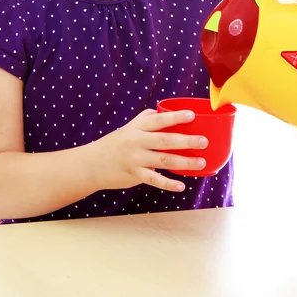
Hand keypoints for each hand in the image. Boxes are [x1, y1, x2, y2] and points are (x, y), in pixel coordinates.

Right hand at [92, 109, 207, 191]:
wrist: (93, 163)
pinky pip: (154, 180)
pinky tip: (181, 186)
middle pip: (165, 140)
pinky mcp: (134, 175)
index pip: (159, 120)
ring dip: (184, 162)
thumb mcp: (130, 127)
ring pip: (163, 161)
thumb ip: (148, 119)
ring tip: (201, 162)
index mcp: (138, 127)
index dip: (175, 117)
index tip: (192, 115)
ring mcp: (135, 159)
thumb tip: (168, 111)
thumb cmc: (117, 142)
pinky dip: (168, 184)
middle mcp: (137, 141)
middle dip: (186, 141)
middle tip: (204, 141)